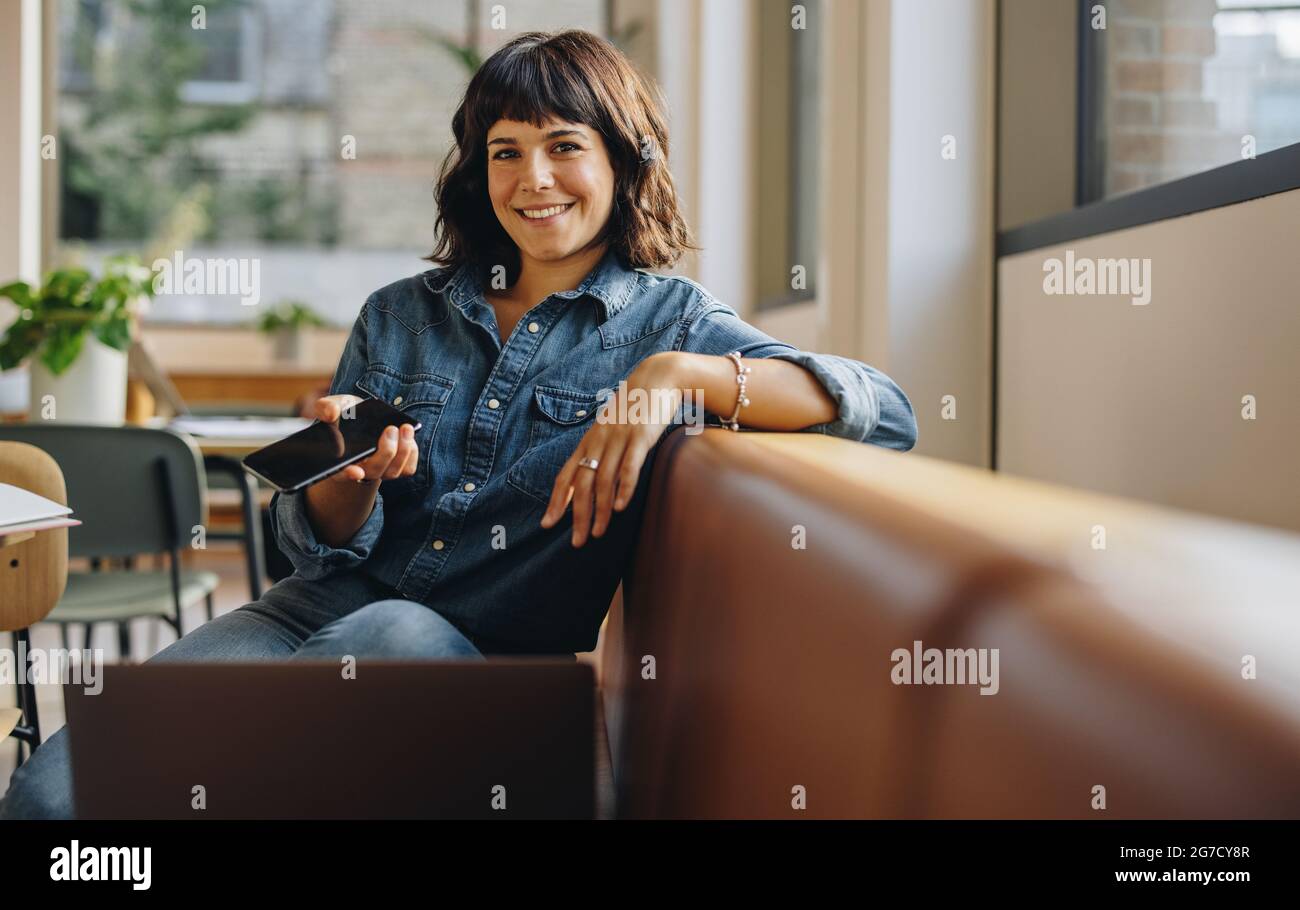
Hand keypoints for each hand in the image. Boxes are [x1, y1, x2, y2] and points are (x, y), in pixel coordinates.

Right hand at [313, 394, 417, 485]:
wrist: (364, 417)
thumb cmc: (345, 414)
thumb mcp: (332, 406)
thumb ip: (325, 408)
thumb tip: (331, 413)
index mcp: (338, 460)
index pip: (340, 473)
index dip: (348, 474)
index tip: (356, 472)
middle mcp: (359, 470)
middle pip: (374, 470)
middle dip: (385, 451)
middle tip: (390, 429)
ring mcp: (379, 471)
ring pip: (393, 471)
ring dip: (403, 450)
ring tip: (406, 427)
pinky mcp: (397, 468)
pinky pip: (408, 469)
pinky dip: (412, 453)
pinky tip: (409, 436)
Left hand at [539, 353, 684, 546]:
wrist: (658, 378)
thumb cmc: (634, 408)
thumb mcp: (611, 429)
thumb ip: (601, 452)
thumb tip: (593, 479)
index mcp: (589, 442)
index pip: (565, 475)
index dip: (556, 501)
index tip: (547, 524)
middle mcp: (599, 441)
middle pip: (581, 483)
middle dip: (577, 515)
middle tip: (576, 542)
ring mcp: (619, 438)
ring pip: (602, 480)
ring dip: (599, 510)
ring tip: (597, 533)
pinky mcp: (640, 436)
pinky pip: (628, 466)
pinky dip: (623, 487)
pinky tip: (620, 507)